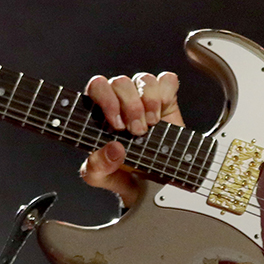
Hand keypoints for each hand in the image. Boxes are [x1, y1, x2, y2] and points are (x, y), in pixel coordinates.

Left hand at [79, 72, 182, 207]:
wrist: (153, 184)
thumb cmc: (122, 175)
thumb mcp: (101, 177)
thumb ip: (97, 166)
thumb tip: (114, 149)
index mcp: (99, 112)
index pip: (97, 87)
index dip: (107, 100)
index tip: (117, 125)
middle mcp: (119, 99)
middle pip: (121, 82)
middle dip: (131, 106)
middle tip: (137, 131)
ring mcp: (143, 96)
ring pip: (144, 79)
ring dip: (149, 102)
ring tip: (151, 125)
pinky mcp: (166, 98)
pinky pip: (167, 80)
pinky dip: (166, 93)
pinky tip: (163, 112)